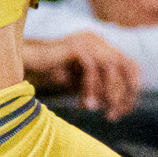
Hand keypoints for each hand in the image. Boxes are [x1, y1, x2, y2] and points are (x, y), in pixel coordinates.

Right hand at [23, 29, 142, 117]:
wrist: (26, 64)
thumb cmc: (53, 74)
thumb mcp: (83, 83)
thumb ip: (102, 89)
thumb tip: (122, 106)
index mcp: (103, 46)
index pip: (130, 66)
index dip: (131, 89)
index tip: (124, 111)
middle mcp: (98, 40)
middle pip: (125, 66)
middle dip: (122, 94)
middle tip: (113, 116)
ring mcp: (87, 40)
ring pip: (111, 67)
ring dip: (108, 92)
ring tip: (98, 111)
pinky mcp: (75, 46)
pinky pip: (92, 68)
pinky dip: (91, 88)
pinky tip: (84, 103)